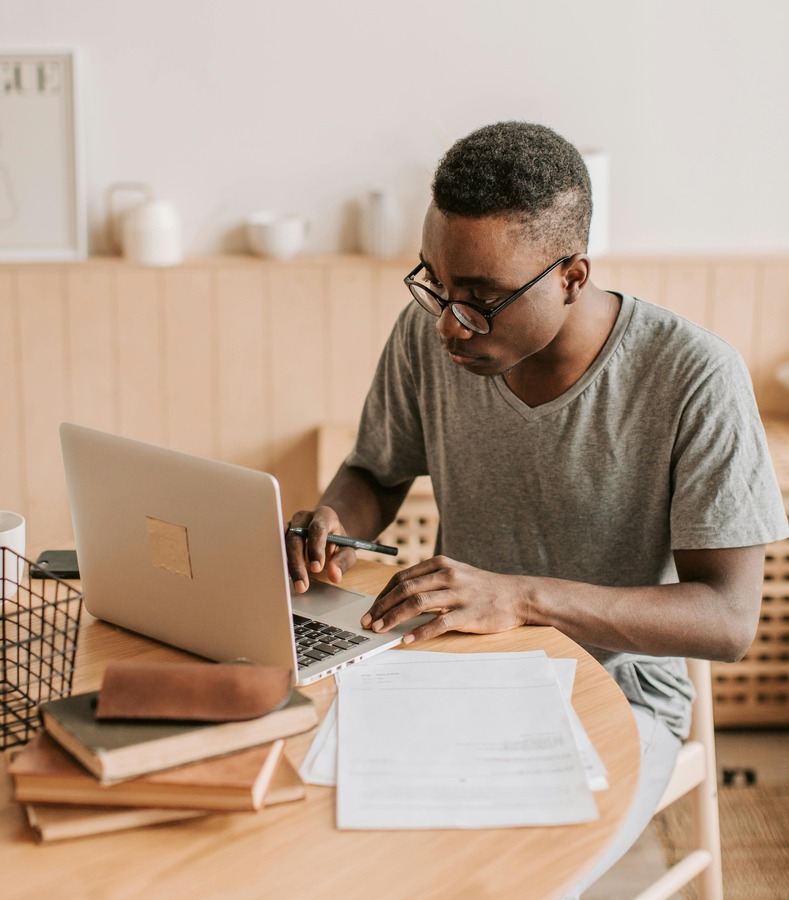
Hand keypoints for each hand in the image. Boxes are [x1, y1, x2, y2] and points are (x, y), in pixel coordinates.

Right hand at [285, 506, 356, 592]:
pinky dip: (282, 564)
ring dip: (289, 566)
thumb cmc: (338, 542)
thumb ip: (342, 561)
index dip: (315, 548)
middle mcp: (304, 518)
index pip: (317, 529)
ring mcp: (290, 525)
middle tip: (303, 584)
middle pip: (296, 537)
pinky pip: (277, 549)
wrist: (329, 535)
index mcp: (324, 515)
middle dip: (298, 563)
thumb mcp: (347, 551)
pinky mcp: (282, 535)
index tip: (317, 568)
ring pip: (283, 544)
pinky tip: (287, 578)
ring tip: (296, 585)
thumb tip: (334, 574)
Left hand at [360, 555, 527, 643]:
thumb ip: (431, 580)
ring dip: (393, 617)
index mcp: (440, 564)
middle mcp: (447, 575)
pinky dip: (418, 632)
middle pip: (404, 589)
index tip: (371, 609)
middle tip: (368, 622)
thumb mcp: (456, 574)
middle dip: (381, 607)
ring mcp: (457, 594)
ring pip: (416, 603)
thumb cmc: (484, 588)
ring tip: (380, 630)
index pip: (402, 577)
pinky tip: (406, 640)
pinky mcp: (467, 613)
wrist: (517, 595)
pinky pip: (437, 623)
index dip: (383, 594)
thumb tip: (401, 596)